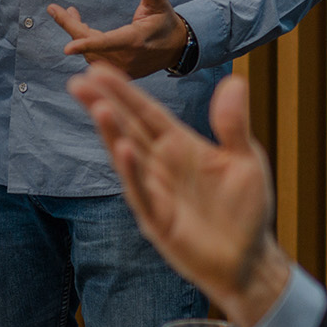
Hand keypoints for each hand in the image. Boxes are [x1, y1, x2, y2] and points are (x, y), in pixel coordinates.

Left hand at [47, 0, 190, 76]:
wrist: (176, 48)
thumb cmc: (165, 22)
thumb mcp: (160, 2)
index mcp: (135, 41)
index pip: (108, 43)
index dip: (87, 45)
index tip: (67, 48)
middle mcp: (126, 58)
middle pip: (91, 45)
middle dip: (71, 27)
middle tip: (54, 9)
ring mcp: (122, 68)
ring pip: (89, 53)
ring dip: (77, 33)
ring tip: (69, 12)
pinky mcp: (118, 72)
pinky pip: (94, 59)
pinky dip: (85, 44)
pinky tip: (79, 27)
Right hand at [69, 67, 291, 326]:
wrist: (250, 257)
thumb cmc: (245, 208)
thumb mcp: (245, 158)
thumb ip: (233, 124)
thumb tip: (233, 81)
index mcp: (179, 144)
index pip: (146, 112)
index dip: (124, 91)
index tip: (99, 68)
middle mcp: (161, 164)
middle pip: (128, 128)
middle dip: (103, 104)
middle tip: (77, 81)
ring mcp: (156, 191)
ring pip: (129, 157)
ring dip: (112, 133)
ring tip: (97, 106)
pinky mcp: (159, 220)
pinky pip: (142, 192)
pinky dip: (133, 172)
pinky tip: (124, 150)